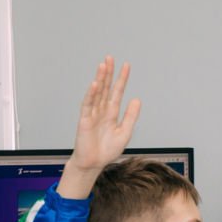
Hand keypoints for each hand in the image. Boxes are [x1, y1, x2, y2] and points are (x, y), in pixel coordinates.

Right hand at [62, 56, 140, 198]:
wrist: (94, 163)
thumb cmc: (107, 150)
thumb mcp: (125, 133)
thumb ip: (131, 116)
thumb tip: (137, 100)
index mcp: (112, 113)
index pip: (117, 92)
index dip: (121, 79)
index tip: (126, 65)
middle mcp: (102, 110)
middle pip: (105, 88)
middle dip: (108, 73)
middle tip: (111, 57)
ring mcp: (93, 114)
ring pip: (97, 93)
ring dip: (100, 79)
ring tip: (103, 65)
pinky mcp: (84, 120)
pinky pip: (88, 105)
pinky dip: (91, 94)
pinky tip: (95, 84)